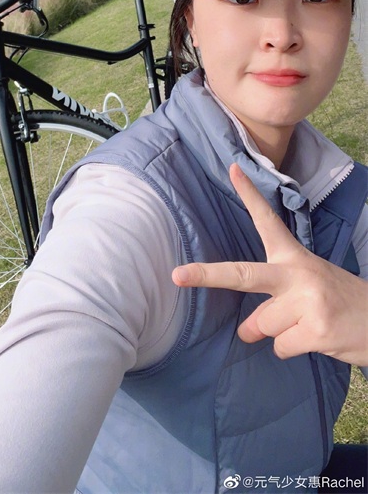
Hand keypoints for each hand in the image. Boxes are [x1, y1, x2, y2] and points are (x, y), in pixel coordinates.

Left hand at [172, 164, 367, 364]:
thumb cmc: (339, 303)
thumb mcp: (307, 289)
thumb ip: (272, 303)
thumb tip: (245, 332)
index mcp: (295, 257)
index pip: (268, 220)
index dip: (249, 195)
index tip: (231, 168)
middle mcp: (299, 274)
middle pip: (244, 275)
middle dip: (208, 275)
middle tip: (178, 276)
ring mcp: (308, 301)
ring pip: (261, 326)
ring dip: (278, 334)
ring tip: (307, 325)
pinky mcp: (317, 329)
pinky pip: (280, 347)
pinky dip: (291, 349)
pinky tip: (316, 340)